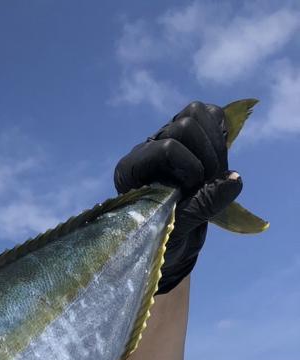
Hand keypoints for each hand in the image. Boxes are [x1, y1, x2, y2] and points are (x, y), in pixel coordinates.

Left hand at [114, 101, 242, 294]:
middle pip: (184, 124)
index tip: (194, 191)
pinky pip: (211, 115)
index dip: (191, 167)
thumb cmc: (165, 238)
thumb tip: (236, 179)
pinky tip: (219, 160)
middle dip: (207, 155)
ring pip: (196, 112)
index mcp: (131, 170)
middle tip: (209, 183)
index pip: (167, 147)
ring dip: (215, 144)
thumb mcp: (179, 229)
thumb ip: (202, 206)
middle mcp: (146, 148)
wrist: (171, 239)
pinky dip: (222, 133)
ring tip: (215, 174)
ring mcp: (167, 138)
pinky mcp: (189, 137)